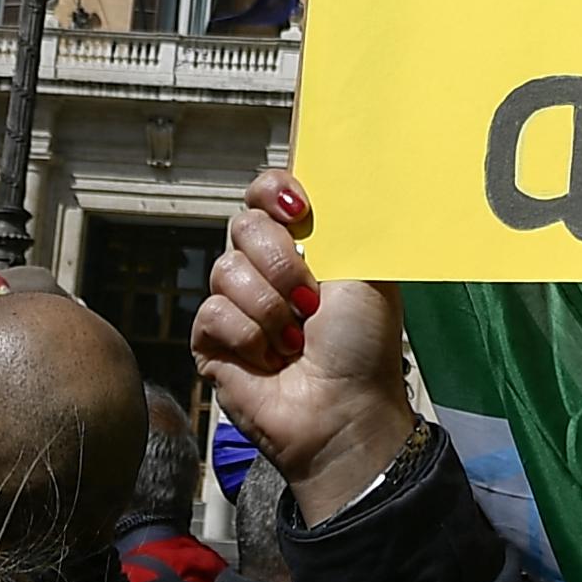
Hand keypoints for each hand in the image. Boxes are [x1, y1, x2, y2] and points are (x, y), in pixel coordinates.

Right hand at [192, 173, 417, 520]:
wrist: (346, 410)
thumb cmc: (364, 348)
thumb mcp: (369, 274)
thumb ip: (348, 223)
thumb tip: (340, 171)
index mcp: (304, 246)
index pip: (267, 192)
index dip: (275, 192)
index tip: (299, 209)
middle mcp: (265, 268)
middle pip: (243, 225)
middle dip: (281, 263)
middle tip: (310, 300)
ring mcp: (236, 304)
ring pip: (226, 270)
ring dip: (270, 309)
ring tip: (295, 340)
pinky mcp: (212, 340)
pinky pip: (213, 313)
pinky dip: (249, 338)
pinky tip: (270, 360)